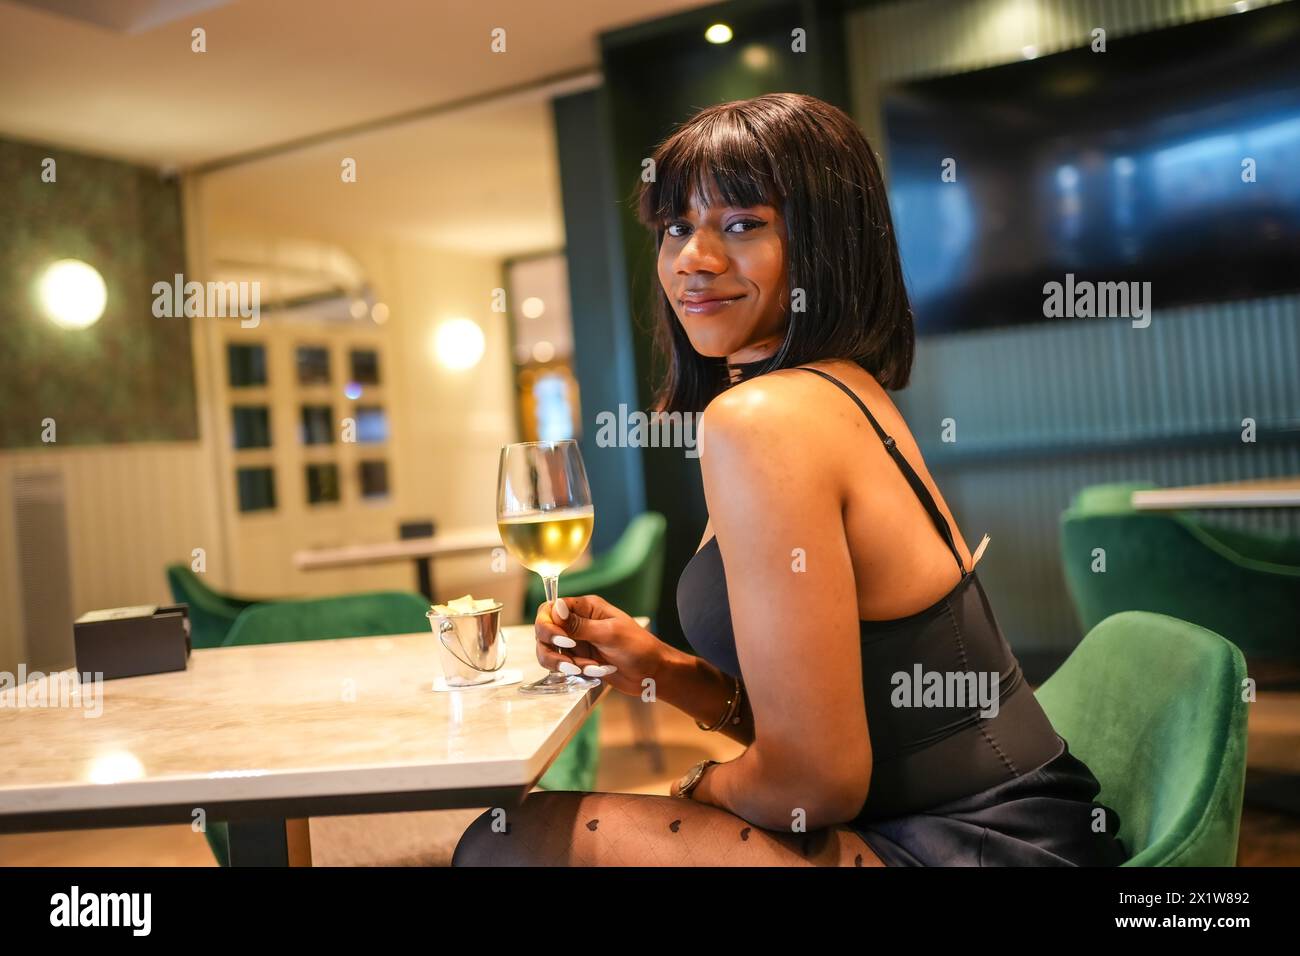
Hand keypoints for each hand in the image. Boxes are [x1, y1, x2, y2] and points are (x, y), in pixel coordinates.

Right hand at [534, 594, 670, 697]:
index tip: (563, 642)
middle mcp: (577, 622)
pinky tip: (595, 672)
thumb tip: (556, 608)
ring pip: (548, 651)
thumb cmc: (638, 647)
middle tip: (572, 662)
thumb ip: (580, 625)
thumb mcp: (610, 634)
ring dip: (563, 664)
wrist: (652, 673)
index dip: (549, 625)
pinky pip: (561, 666)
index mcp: (586, 608)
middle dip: (552, 649)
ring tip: (586, 669)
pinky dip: (573, 672)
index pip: (550, 608)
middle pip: (544, 631)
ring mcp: (576, 642)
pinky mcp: (578, 660)